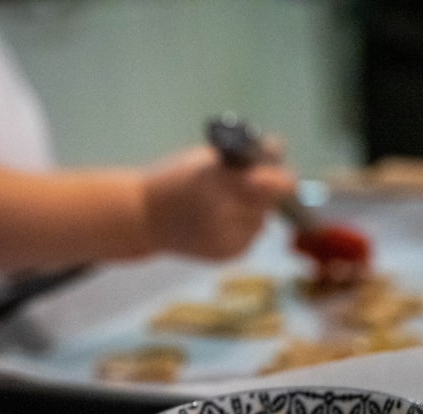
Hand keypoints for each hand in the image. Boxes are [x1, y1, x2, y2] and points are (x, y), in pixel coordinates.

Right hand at [141, 144, 296, 259]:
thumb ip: (243, 157)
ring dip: (253, 211)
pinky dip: (242, 228)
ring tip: (224, 204)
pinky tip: (220, 221)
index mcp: (218, 183)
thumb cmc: (173, 180)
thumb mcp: (205, 159)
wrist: (142, 219)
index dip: (280, 178)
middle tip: (243, 184)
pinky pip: (250, 237)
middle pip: (269, 203)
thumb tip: (279, 148)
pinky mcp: (226, 255)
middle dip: (264, 192)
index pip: (274, 185)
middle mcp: (225, 215)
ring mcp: (226, 239)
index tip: (277, 172)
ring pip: (261, 221)